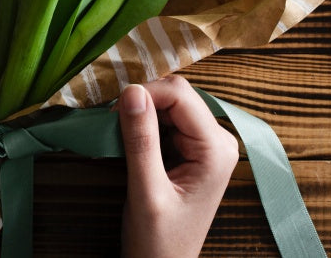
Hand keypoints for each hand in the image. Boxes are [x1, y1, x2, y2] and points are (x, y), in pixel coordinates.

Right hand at [118, 76, 238, 257]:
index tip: (112, 114)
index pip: (180, 95)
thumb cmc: (159, 240)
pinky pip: (165, 118)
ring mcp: (205, 143)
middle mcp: (218, 139)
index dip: (144, 95)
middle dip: (142, 102)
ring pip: (168, 103)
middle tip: (112, 125)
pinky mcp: (191, 148)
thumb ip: (140, 141)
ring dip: (140, 112)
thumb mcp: (146, 191)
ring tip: (118, 135)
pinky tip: (129, 139)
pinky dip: (143, 122)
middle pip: (176, 95)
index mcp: (216, 148)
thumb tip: (131, 90)